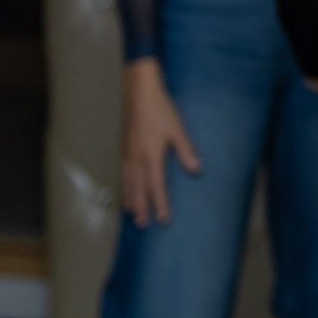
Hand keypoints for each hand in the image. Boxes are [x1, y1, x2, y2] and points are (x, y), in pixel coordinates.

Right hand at [120, 57, 201, 228]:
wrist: (138, 92)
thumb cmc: (160, 110)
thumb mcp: (177, 129)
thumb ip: (186, 151)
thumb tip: (197, 170)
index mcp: (151, 157)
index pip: (156, 187)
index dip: (160, 204)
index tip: (163, 220)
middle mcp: (135, 159)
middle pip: (138, 189)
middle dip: (142, 207)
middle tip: (143, 225)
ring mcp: (126, 153)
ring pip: (127, 182)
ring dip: (130, 199)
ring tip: (132, 213)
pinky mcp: (122, 147)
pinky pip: (121, 172)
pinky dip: (123, 185)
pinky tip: (125, 188)